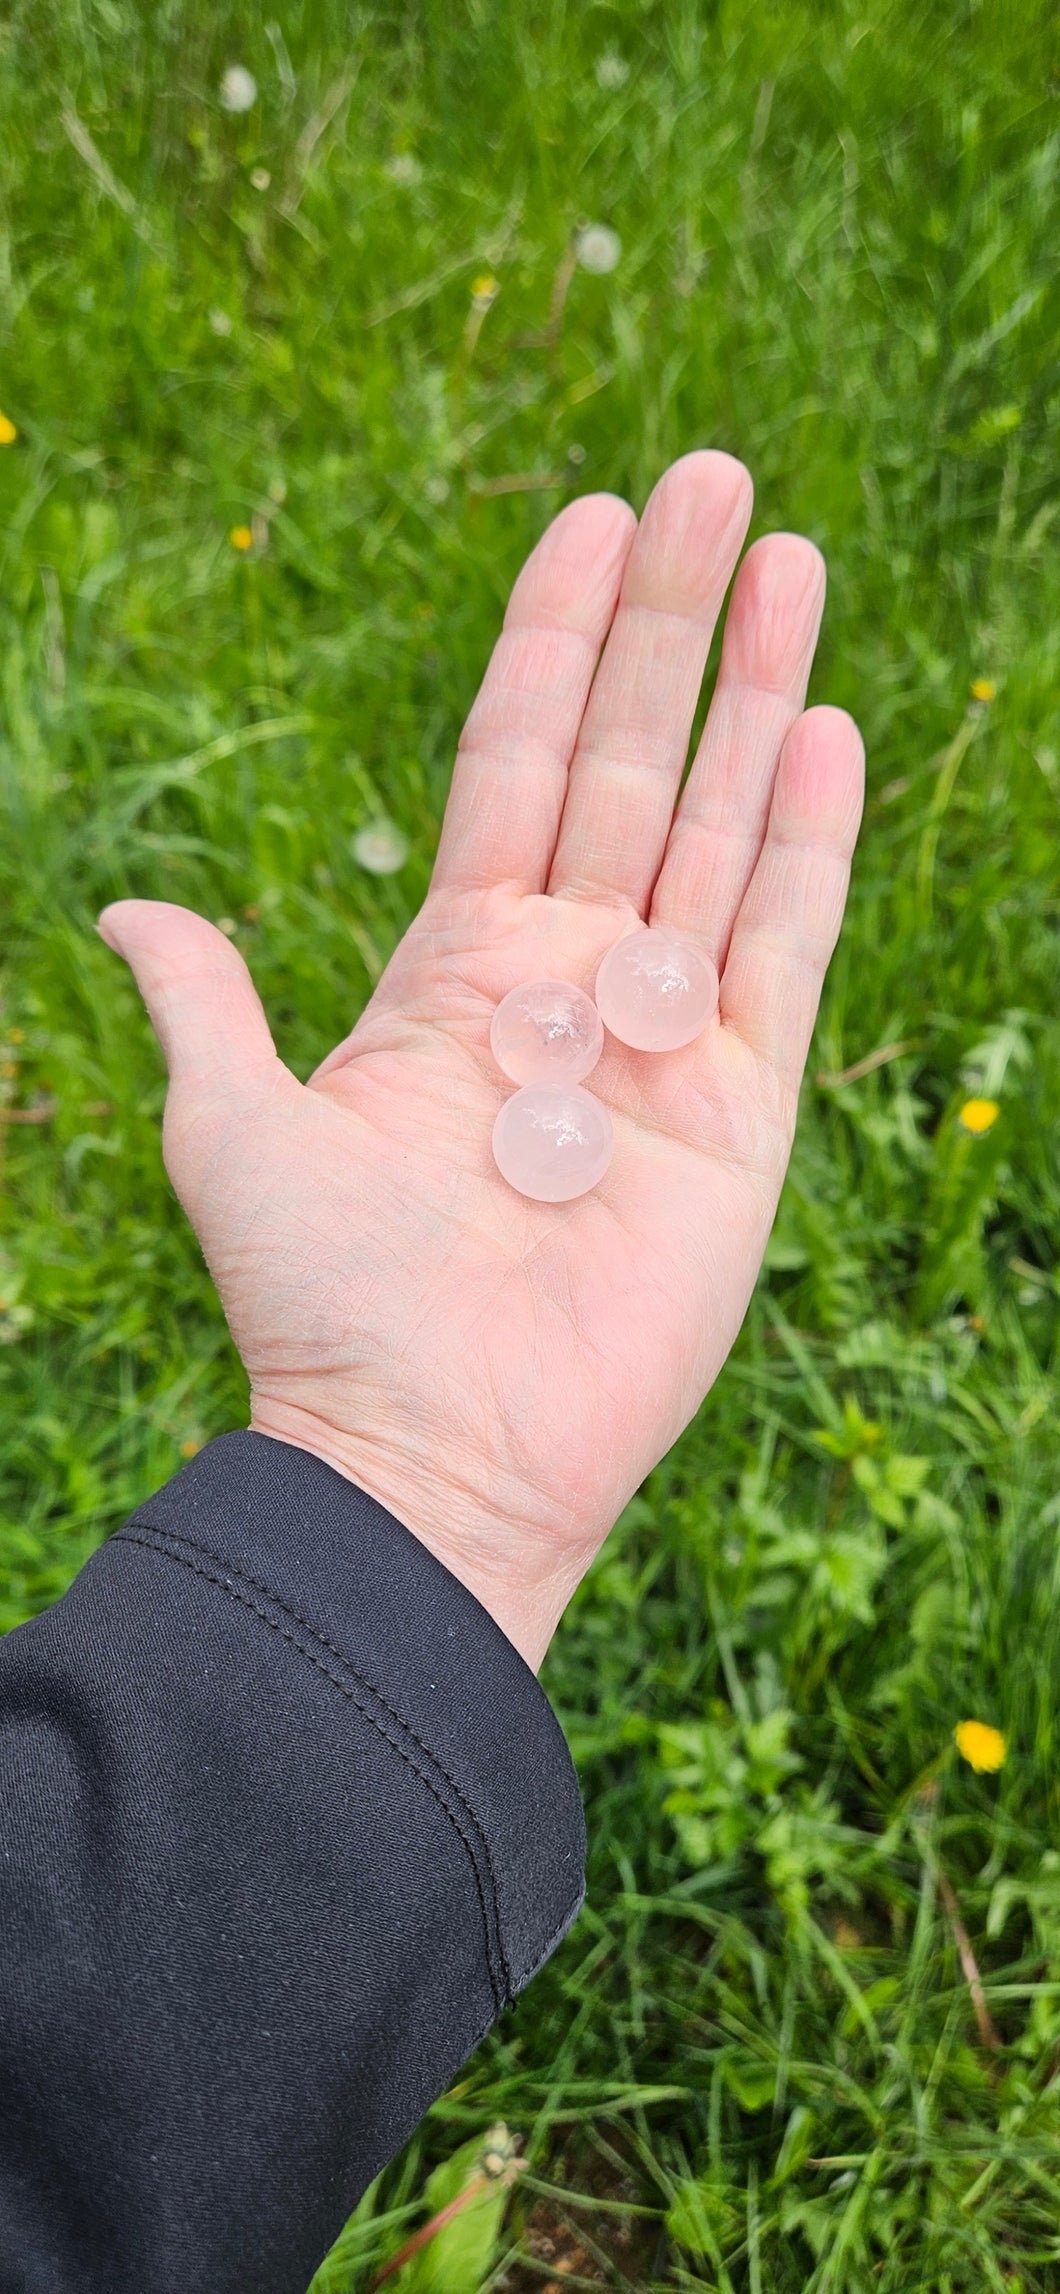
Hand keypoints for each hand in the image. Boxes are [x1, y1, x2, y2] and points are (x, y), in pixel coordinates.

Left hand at [99, 452, 863, 1671]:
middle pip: (634, 763)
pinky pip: (784, 946)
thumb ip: (205, 1004)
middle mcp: (570, 981)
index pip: (515, 761)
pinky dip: (810, 841)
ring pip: (723, 828)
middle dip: (674, 623)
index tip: (593, 518)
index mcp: (457, 967)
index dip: (553, 640)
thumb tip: (129, 912)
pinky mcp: (742, 1110)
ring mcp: (664, 1037)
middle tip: (719, 482)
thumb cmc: (320, 1305)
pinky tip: (826, 728)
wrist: (427, 1454)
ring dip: (757, 693)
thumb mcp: (230, 1132)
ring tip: (793, 560)